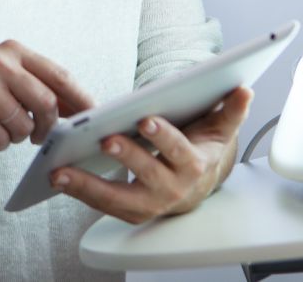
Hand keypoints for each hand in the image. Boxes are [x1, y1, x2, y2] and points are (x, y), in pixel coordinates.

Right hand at [0, 40, 94, 151]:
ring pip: (23, 125)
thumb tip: (81, 110)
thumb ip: (39, 87)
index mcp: (13, 50)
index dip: (81, 99)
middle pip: (46, 103)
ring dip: (16, 136)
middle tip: (38, 136)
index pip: (60, 75)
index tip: (94, 118)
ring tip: (0, 126)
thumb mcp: (5, 78)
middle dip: (47, 127)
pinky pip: (0, 139)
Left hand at [49, 85, 252, 223]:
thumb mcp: (219, 129)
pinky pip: (102, 204)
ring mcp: (149, 204)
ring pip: (117, 198)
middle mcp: (172, 190)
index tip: (146, 119)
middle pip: (147, 176)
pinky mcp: (129, 211)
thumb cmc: (202, 149)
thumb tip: (244, 90)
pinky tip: (59, 177)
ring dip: (88, 185)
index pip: (179, 152)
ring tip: (61, 170)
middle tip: (105, 139)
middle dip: (126, 158)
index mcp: (194, 167)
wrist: (197, 184)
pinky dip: (80, 192)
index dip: (163, 137)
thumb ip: (231, 110)